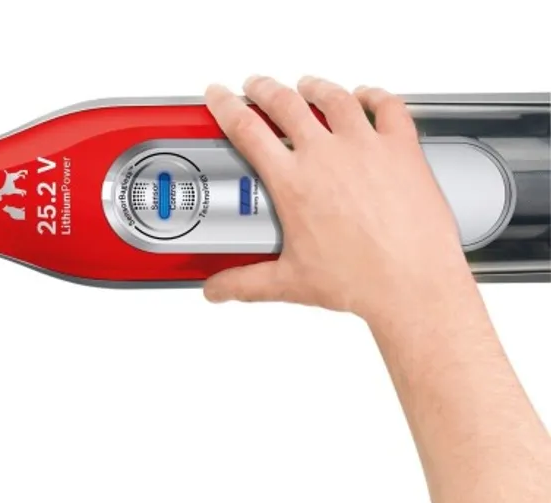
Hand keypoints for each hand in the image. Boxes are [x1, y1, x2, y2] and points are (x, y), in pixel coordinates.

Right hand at [201, 75, 473, 320]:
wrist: (413, 284)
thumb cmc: (360, 281)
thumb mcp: (289, 283)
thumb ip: (244, 283)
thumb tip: (218, 287)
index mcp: (293, 182)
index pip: (247, 129)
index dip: (226, 106)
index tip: (220, 95)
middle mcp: (327, 156)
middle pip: (286, 102)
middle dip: (265, 88)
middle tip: (257, 86)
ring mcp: (367, 147)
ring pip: (334, 98)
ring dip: (315, 86)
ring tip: (307, 85)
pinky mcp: (402, 149)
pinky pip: (387, 107)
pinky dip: (374, 95)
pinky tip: (367, 94)